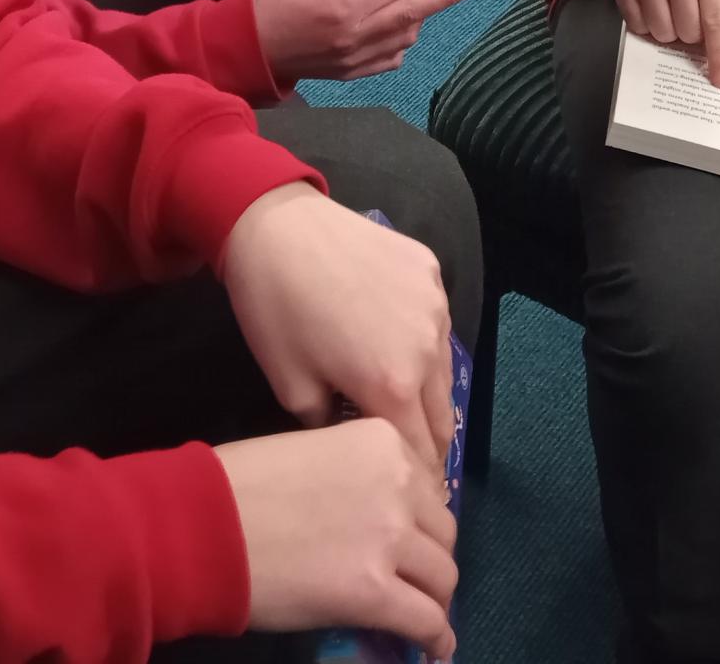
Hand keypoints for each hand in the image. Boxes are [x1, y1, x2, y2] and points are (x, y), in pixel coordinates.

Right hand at [216, 423, 457, 659]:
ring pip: (441, 578)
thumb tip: (374, 516)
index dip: (419, 519)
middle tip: (412, 578)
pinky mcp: (374, 592)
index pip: (427, 487)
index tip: (411, 540)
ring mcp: (389, 539)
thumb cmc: (238, 483)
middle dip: (430, 558)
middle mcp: (397, 485)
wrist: (203, 523)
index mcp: (381, 443)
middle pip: (442, 532)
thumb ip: (354, 476)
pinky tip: (433, 647)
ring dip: (433, 598)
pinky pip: (426, 621)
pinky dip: (435, 637)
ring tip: (421, 614)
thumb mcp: (311, 452)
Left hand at [220, 184, 455, 466]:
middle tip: (408, 456)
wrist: (275, 226)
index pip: (422, 455)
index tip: (411, 495)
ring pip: (444, 369)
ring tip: (402, 400)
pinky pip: (436, 322)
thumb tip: (352, 441)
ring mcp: (435, 305)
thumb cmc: (275, 312)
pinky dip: (422, 341)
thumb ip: (332, 430)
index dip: (417, 480)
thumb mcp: (291, 388)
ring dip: (428, 393)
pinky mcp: (431, 270)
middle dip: (428, 442)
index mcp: (394, 386)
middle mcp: (428, 348)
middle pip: (443, 417)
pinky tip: (393, 339)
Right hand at [253, 0, 480, 85]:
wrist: (250, 49)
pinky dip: (401, 44)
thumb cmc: (272, 4)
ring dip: (417, 18)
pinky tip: (395, 29)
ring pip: (405, 38)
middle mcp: (357, 37)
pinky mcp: (353, 74)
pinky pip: (391, 60)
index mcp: (344, 8)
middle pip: (411, 15)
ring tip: (417, 1)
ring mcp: (357, 60)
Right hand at [612, 0, 719, 86]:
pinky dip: (647, 25)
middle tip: (690, 17)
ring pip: (661, 34)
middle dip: (691, 35)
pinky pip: (637, 27)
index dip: (719, 54)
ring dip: (669, 32)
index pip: (716, 20)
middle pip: (687, 33)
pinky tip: (652, 6)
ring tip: (670, 11)